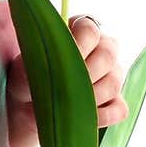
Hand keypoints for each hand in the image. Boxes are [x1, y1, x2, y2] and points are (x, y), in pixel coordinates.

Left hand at [6, 15, 129, 132]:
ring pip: (114, 82)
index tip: (61, 60)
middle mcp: (101, 48)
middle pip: (108, 54)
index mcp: (80, 30)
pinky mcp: (115, 102)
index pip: (90, 28)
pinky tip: (82, 118)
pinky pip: (120, 108)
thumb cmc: (26, 80)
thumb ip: (40, 62)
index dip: (78, 45)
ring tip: (66, 105)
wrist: (27, 107)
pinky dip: (102, 116)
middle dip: (84, 74)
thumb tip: (58, 67)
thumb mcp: (25, 68)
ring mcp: (112, 75)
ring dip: (90, 97)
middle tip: (63, 87)